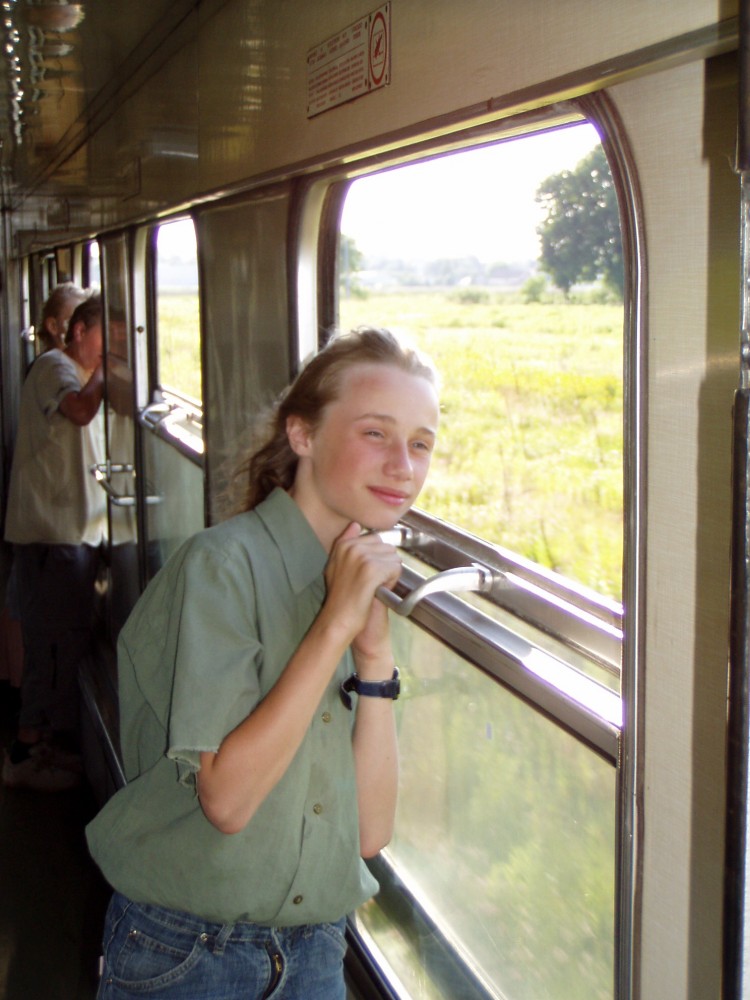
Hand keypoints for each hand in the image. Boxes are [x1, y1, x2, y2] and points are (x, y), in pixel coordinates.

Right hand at [322, 522, 400, 653]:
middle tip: (370, 583)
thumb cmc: (340, 598)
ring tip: (373, 587)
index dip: (377, 558)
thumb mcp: (335, 566)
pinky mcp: (371, 569)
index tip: (367, 574)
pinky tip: (378, 591)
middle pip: (387, 548)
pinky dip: (391, 582)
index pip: (377, 539)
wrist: (338, 620)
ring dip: (389, 574)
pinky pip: (396, 569)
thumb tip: (355, 524)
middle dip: (385, 565)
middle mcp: (352, 547)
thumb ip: (344, 543)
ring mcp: (362, 557)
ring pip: (394, 558)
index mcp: (343, 544)